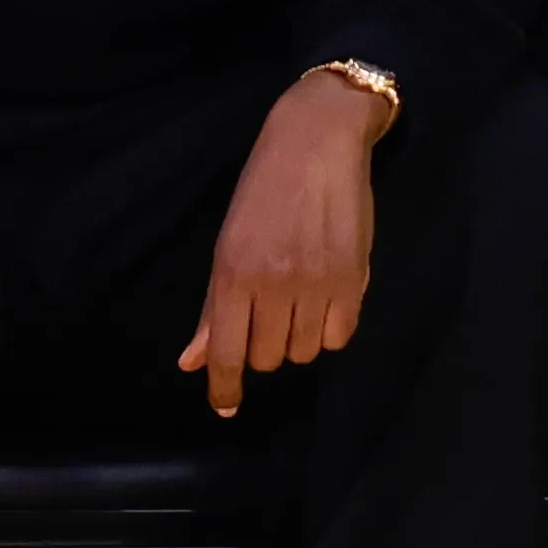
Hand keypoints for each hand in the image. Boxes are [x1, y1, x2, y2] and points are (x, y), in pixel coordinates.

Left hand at [179, 69, 383, 418]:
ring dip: (297, 338)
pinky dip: (329, 329)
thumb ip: (214, 308)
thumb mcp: (227, 242)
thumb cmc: (263, 189)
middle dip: (263, 348)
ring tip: (297, 301)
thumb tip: (193, 362)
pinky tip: (324, 301)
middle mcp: (274, 283)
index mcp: (234, 273)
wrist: (317, 140)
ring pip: (304, 352)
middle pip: (267, 358)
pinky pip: (340, 336)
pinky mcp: (354, 278)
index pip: (228, 352)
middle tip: (267, 314)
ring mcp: (317, 282)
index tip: (225, 407)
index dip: (224, 387)